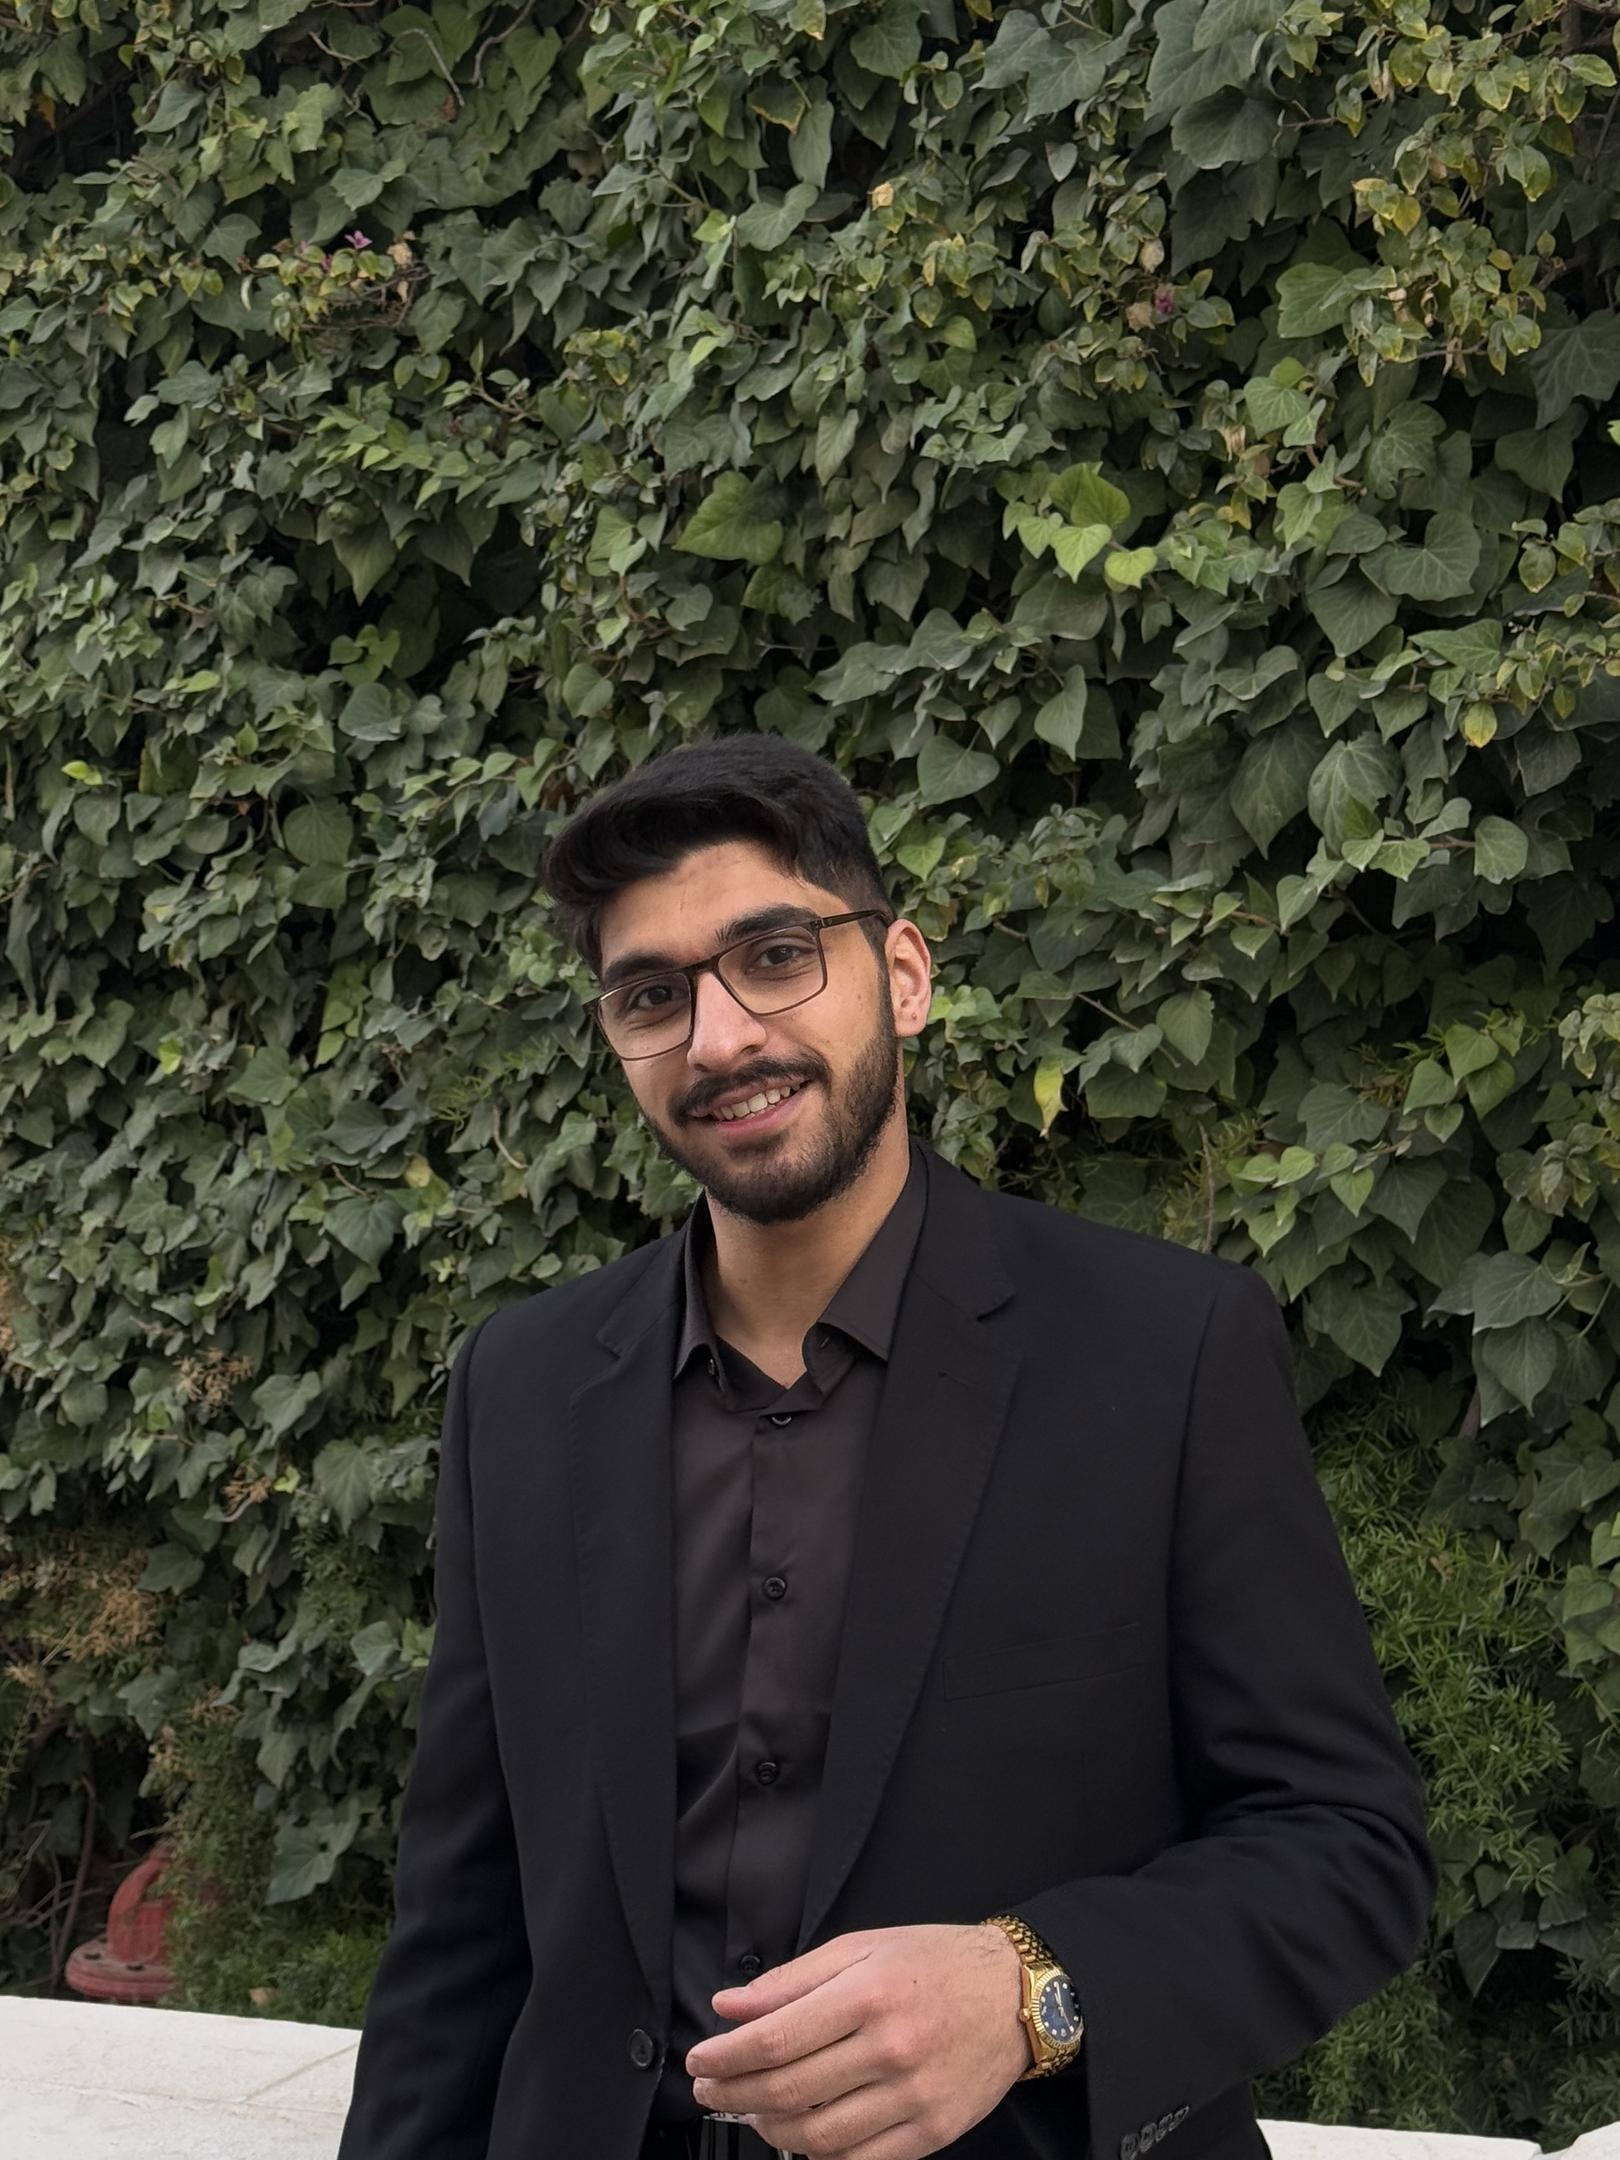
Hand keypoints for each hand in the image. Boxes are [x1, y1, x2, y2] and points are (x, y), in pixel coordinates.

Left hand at [684, 1921, 1030, 2159]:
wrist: (1015, 1994)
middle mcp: (890, 2047)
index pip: (776, 2037)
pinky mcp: (931, 2132)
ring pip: (818, 2136)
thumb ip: (793, 1979)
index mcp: (869, 1993)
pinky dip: (819, 2156)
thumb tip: (731, 2006)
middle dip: (735, 2094)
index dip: (726, 2056)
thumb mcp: (862, 1947)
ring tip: (752, 2112)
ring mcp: (912, 2096)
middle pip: (789, 2089)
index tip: (700, 2061)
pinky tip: (802, 2137)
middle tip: (711, 2090)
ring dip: (770, 2131)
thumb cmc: (937, 1963)